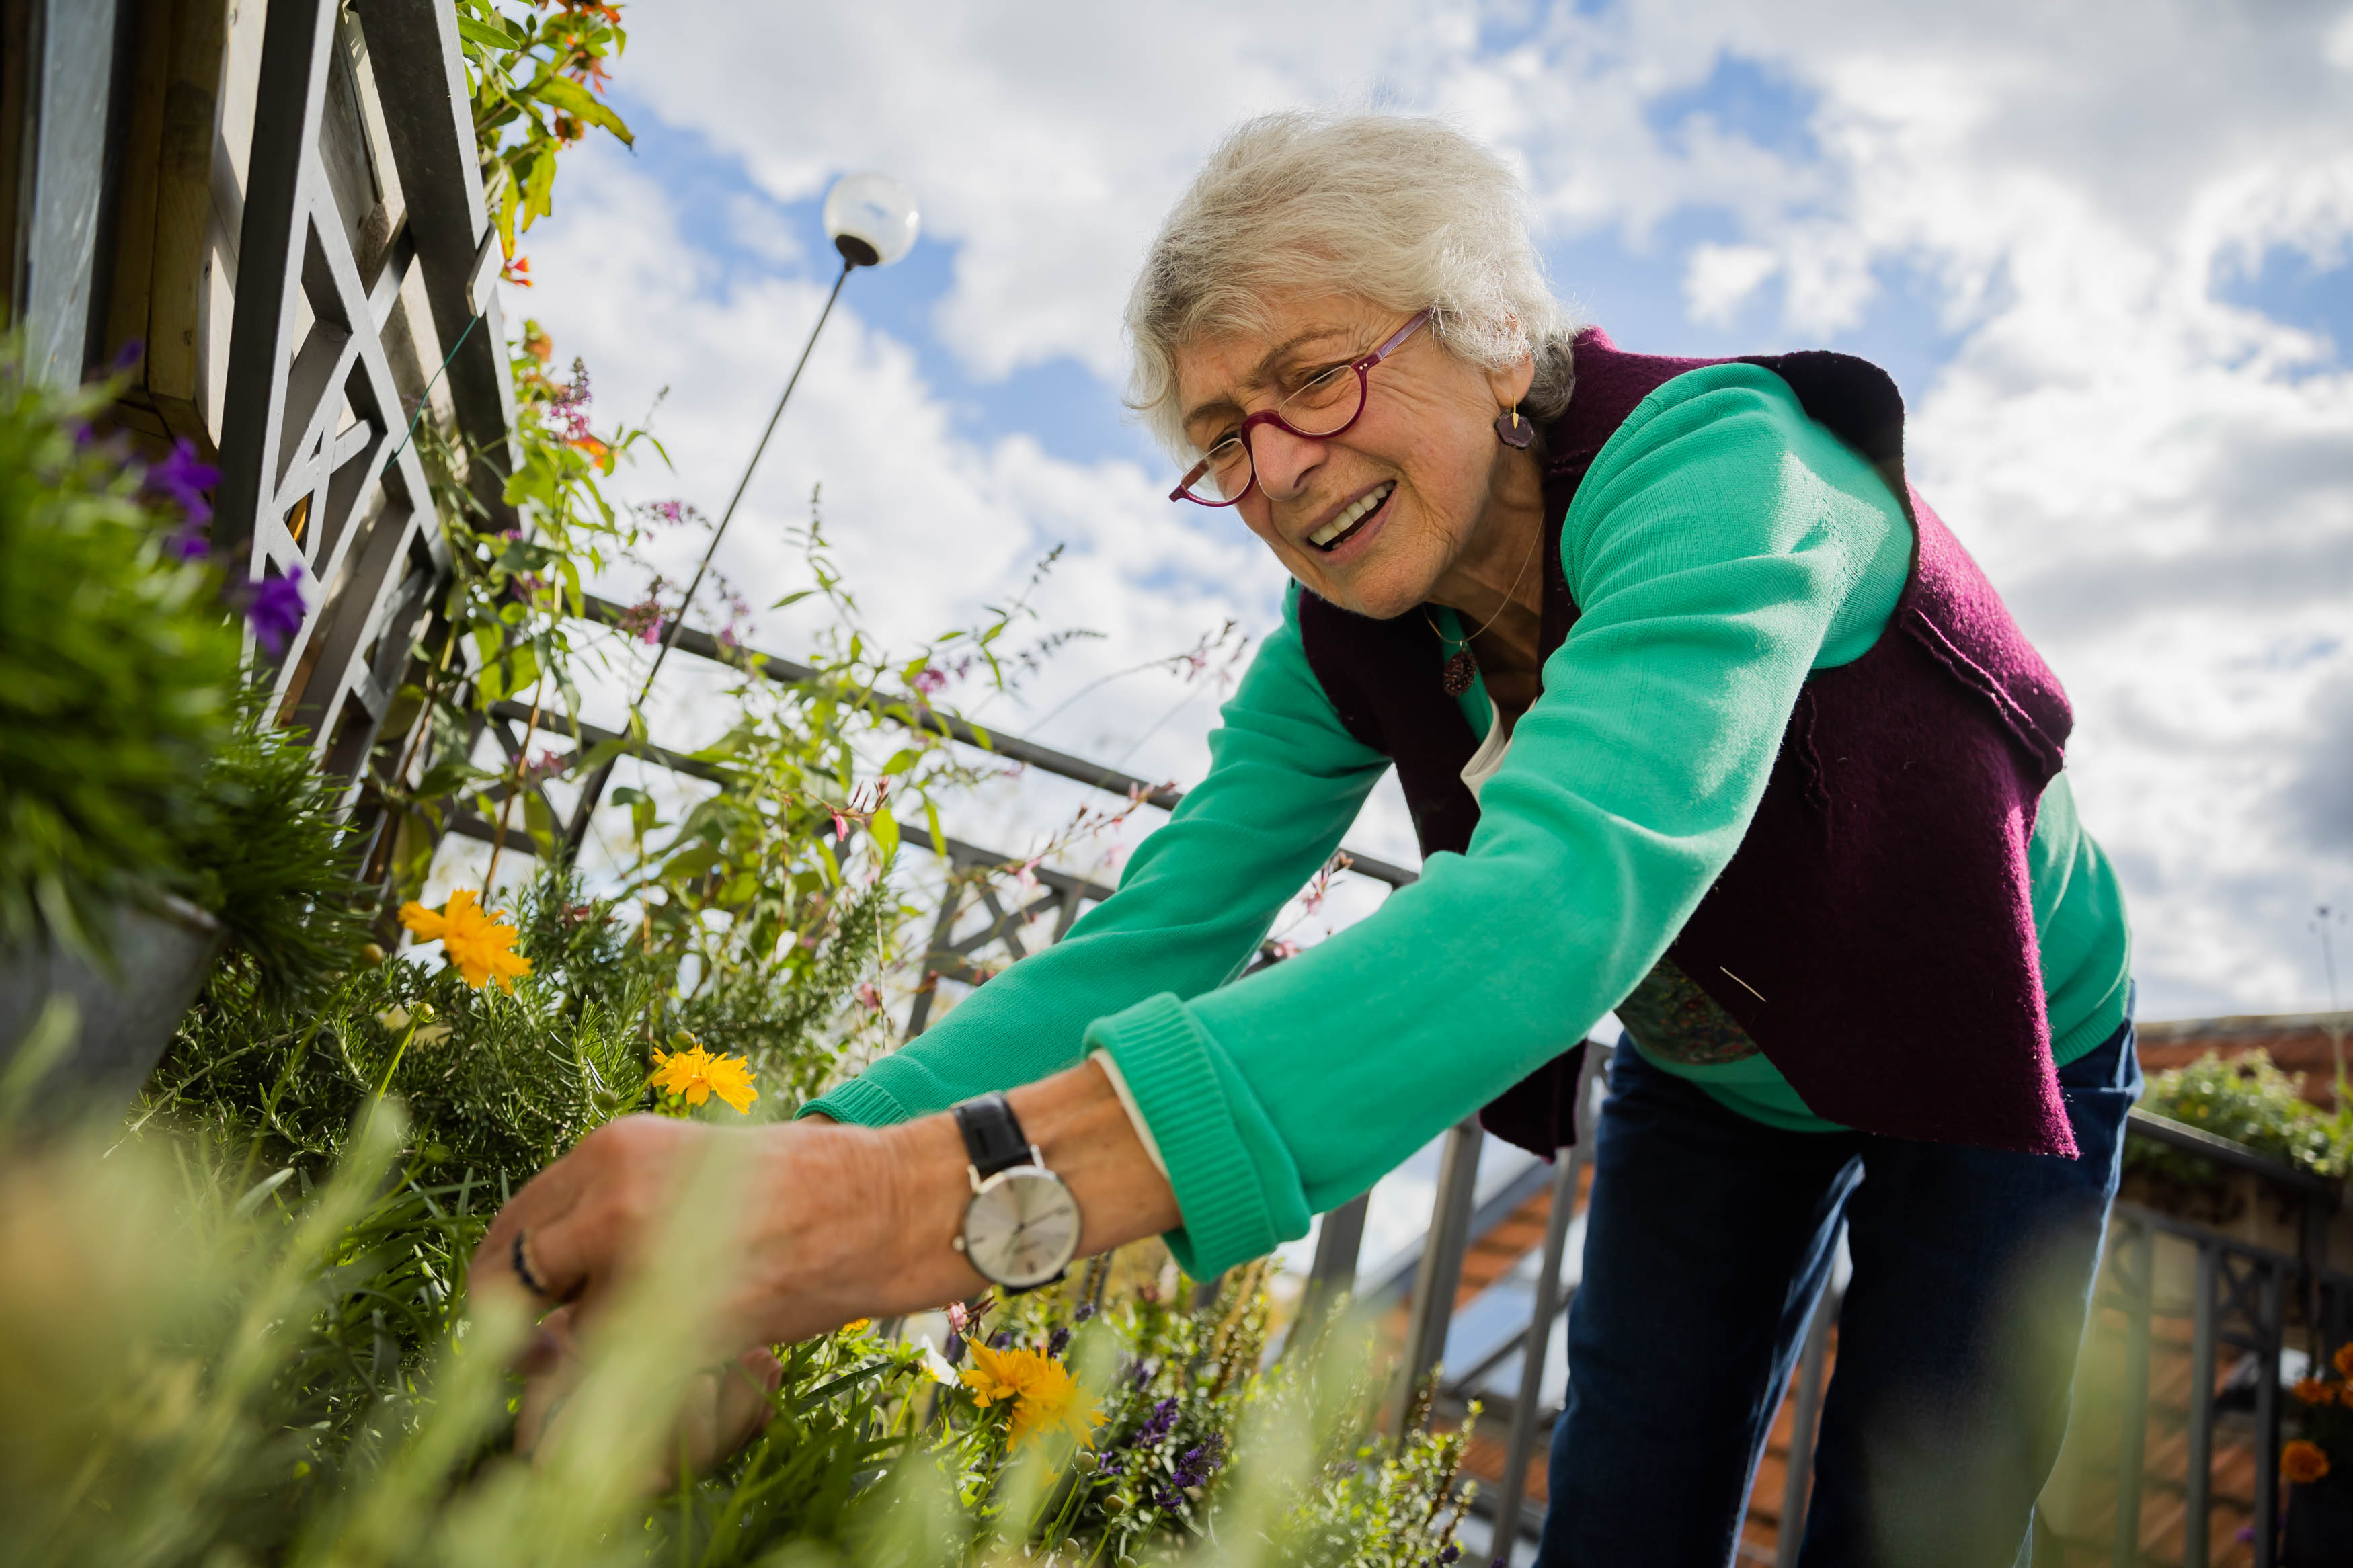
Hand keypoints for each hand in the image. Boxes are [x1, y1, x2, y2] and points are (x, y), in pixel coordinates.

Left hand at [468, 1063, 1181, 1467]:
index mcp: (614, 1147)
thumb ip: (618, 1214)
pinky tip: (660, 1390)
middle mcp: (612, 1193)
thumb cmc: (804, 1191)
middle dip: (519, 1332)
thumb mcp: (693, 1174)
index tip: (530, 1318)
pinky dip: (609, 1407)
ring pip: (546, 1338)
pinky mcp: (682, 1316)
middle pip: (510, 1280)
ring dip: (564, 1371)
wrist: (890, 1203)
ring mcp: (641, 1255)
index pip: (514, 1226)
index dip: (507, 1283)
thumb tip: (557, 1292)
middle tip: (555, 1358)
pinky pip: (606, 1381)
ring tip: (610, 1373)